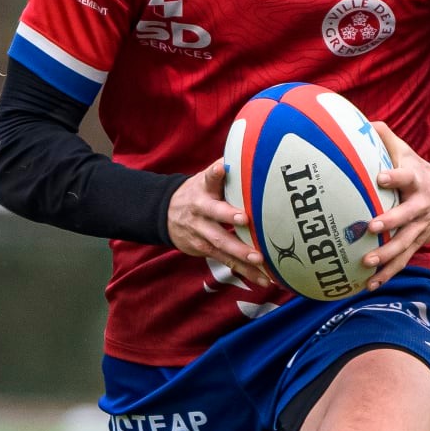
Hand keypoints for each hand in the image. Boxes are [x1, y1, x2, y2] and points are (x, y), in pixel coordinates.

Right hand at [166, 160, 273, 287]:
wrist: (165, 215)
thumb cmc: (197, 193)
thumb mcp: (204, 178)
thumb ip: (223, 169)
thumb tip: (247, 150)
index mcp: (203, 189)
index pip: (209, 178)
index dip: (215, 173)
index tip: (222, 168)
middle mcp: (200, 211)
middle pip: (214, 214)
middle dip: (228, 217)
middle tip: (244, 219)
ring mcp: (201, 232)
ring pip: (221, 243)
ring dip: (240, 253)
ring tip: (259, 260)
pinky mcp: (205, 250)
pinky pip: (227, 261)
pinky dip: (246, 271)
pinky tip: (264, 279)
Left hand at [363, 123, 429, 290]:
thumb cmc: (420, 171)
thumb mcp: (407, 152)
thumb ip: (385, 138)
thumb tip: (361, 122)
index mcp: (416, 181)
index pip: (406, 176)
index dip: (394, 177)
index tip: (380, 177)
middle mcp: (420, 206)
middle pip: (406, 216)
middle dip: (390, 223)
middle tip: (371, 227)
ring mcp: (420, 228)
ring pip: (405, 244)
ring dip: (387, 255)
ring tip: (367, 263)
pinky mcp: (418, 244)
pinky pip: (403, 262)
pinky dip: (388, 274)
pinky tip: (370, 285)